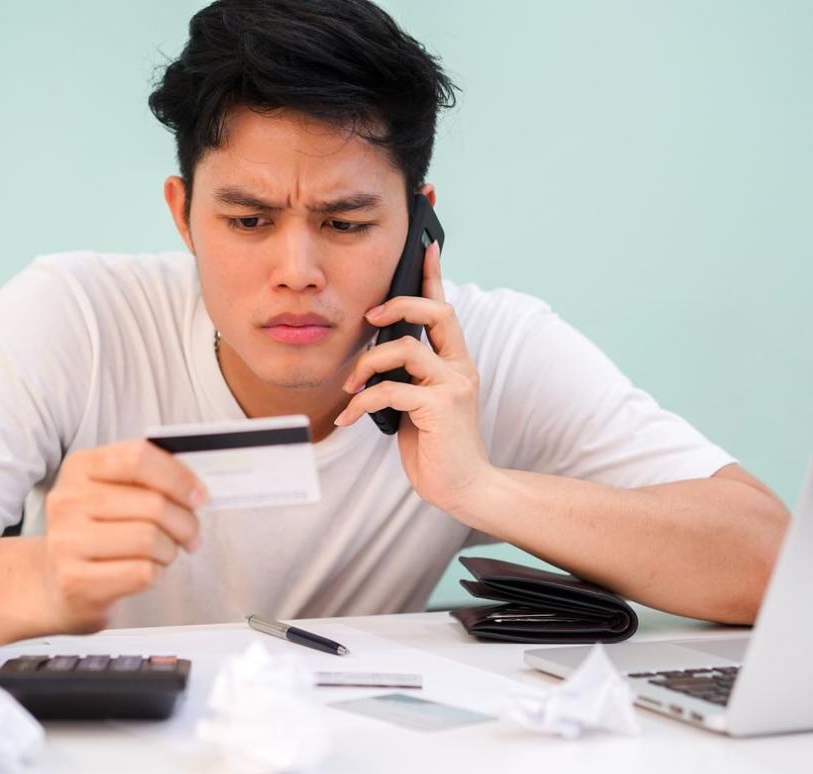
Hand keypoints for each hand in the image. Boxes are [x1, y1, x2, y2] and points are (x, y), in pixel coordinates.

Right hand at [39, 440, 206, 632]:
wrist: (56, 581)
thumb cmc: (99, 531)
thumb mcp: (116, 493)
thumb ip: (151, 480)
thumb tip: (197, 489)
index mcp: (80, 467)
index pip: (138, 457)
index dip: (179, 478)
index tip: (198, 496)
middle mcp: (67, 500)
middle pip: (154, 504)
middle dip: (186, 523)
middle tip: (190, 535)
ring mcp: (67, 541)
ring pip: (151, 539)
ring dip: (171, 550)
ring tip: (165, 552)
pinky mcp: (74, 580)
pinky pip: (142, 572)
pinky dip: (157, 573)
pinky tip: (147, 570)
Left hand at [335, 241, 494, 513]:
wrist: (464, 487)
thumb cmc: (438, 447)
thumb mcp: (419, 404)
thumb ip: (408, 377)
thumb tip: (377, 358)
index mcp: (456, 364)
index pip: (445, 311)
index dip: (435, 277)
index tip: (427, 247)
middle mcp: (460, 368)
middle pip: (437, 313)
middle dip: (400, 306)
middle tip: (370, 317)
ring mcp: (453, 386)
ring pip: (405, 349)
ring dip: (368, 363)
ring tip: (351, 386)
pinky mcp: (440, 407)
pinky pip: (390, 390)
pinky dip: (361, 401)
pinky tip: (348, 418)